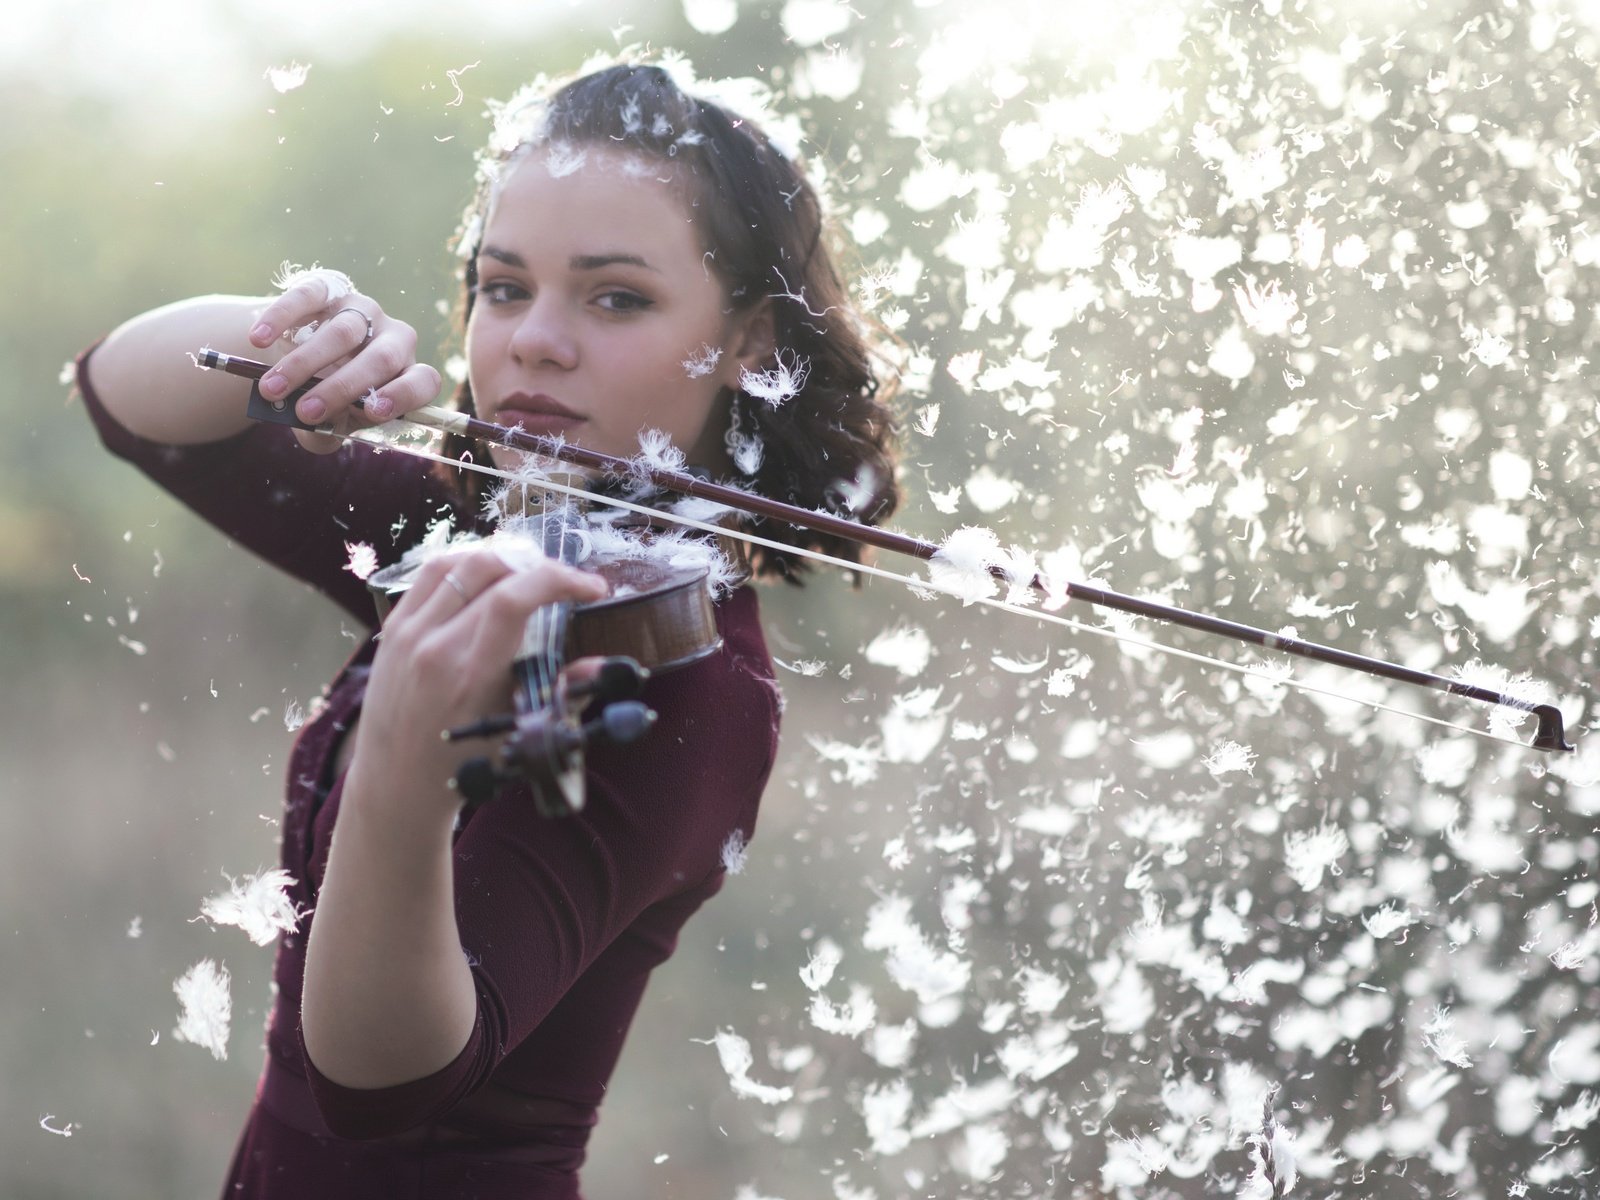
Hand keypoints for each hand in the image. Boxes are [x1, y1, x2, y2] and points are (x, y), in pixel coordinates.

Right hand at [247, 274, 442, 454]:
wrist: (298, 363)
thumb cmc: (324, 399)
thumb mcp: (330, 424)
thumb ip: (326, 432)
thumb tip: (316, 423)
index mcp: (406, 373)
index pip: (422, 381)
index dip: (403, 396)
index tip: (373, 412)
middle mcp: (393, 338)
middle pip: (380, 359)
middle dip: (340, 388)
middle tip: (305, 411)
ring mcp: (364, 310)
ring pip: (343, 332)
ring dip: (304, 363)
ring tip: (272, 389)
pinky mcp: (330, 289)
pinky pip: (308, 297)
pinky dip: (281, 317)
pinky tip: (258, 339)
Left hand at [348, 548, 610, 815]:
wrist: (397, 782)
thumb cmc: (462, 763)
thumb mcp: (517, 733)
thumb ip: (561, 693)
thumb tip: (603, 665)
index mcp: (470, 675)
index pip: (513, 600)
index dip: (560, 580)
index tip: (592, 588)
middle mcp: (434, 646)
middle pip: (491, 571)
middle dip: (541, 566)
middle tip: (566, 582)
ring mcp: (408, 633)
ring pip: (459, 562)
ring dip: (503, 557)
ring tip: (531, 571)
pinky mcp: (393, 628)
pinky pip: (431, 574)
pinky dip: (466, 564)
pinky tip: (489, 575)